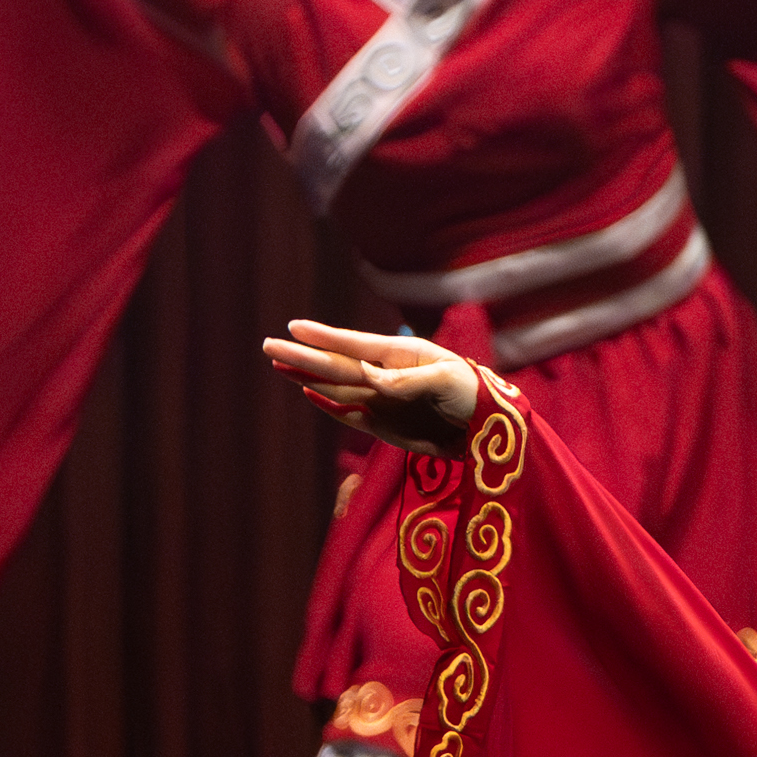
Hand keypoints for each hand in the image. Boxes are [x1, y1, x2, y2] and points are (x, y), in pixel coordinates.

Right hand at [262, 318, 487, 457]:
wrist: (488, 428)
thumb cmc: (472, 393)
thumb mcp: (445, 381)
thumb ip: (406, 381)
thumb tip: (367, 377)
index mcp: (401, 356)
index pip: (354, 345)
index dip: (323, 338)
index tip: (294, 328)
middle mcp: (385, 375)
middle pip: (336, 366)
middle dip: (303, 356)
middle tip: (268, 345)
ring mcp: (382, 401)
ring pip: (335, 387)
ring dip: (307, 375)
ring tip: (278, 362)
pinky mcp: (384, 425)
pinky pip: (349, 414)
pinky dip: (328, 405)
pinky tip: (307, 391)